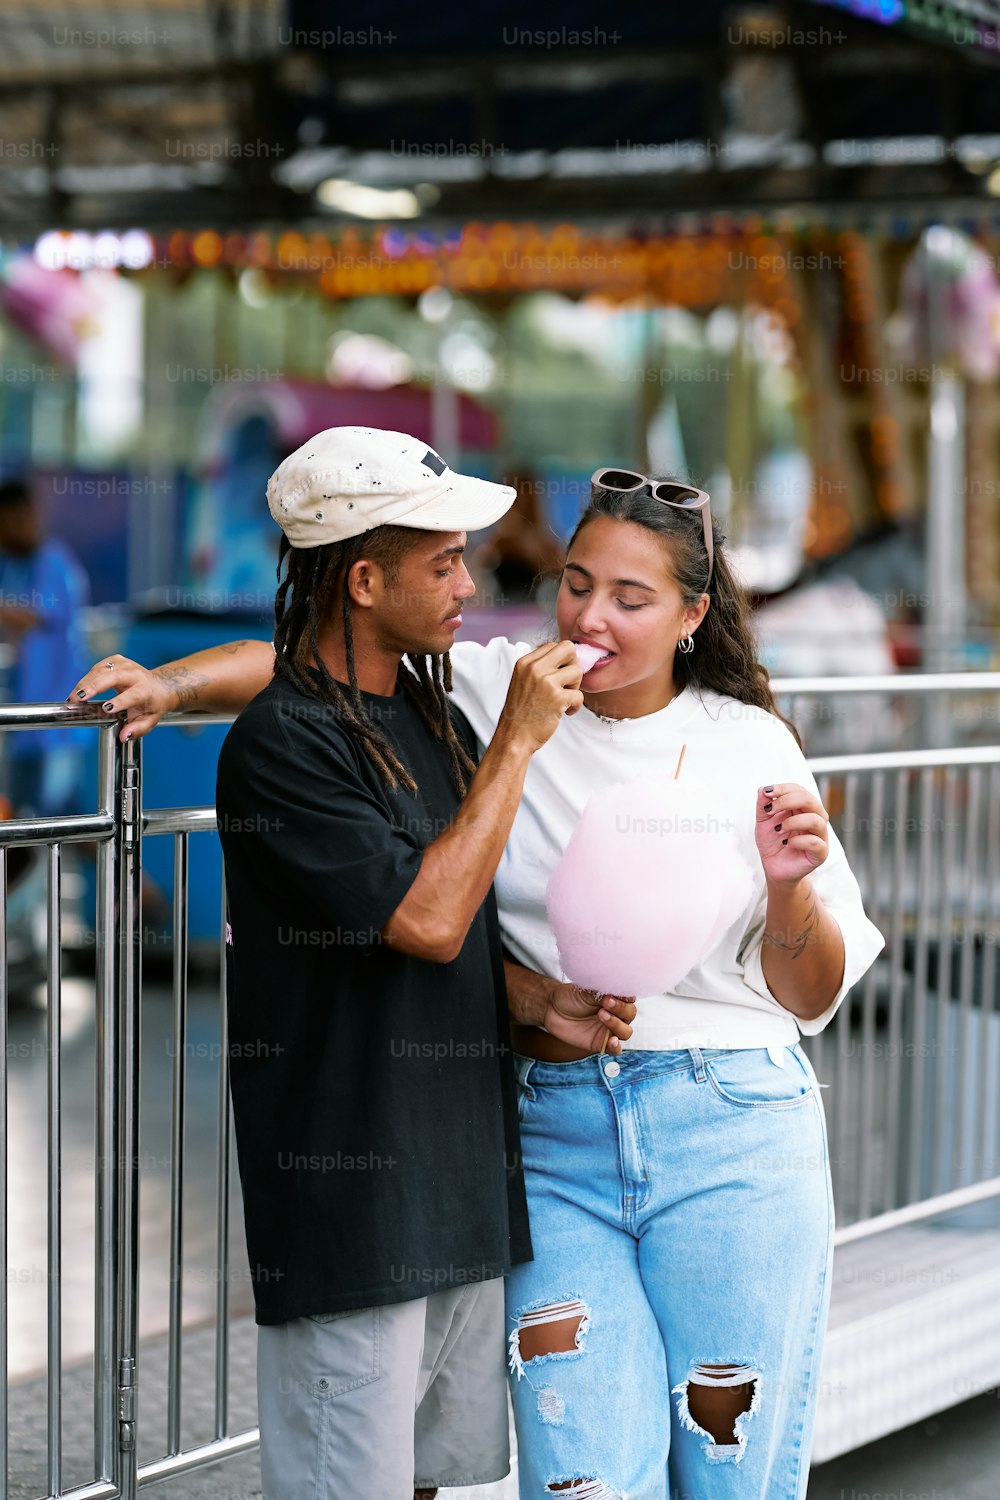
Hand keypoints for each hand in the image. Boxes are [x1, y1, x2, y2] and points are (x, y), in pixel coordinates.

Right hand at [67, 654, 189, 741]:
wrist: (159, 685)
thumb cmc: (152, 704)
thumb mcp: (149, 720)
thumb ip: (137, 729)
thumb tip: (123, 736)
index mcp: (145, 690)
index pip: (132, 695)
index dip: (119, 701)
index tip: (106, 708)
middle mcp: (135, 674)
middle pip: (113, 677)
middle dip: (94, 687)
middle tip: (78, 698)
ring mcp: (125, 664)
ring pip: (101, 671)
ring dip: (85, 684)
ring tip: (73, 698)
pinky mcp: (115, 660)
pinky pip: (97, 668)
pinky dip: (86, 679)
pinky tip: (79, 690)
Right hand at [497, 639, 583, 752]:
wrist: (514, 736)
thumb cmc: (521, 712)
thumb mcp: (522, 681)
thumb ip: (540, 668)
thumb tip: (566, 660)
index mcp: (525, 662)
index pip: (553, 645)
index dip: (561, 660)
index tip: (559, 676)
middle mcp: (535, 668)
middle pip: (569, 649)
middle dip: (572, 665)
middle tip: (567, 682)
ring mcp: (546, 682)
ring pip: (577, 671)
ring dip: (575, 687)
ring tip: (564, 699)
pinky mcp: (557, 698)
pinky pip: (579, 694)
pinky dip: (576, 706)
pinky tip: (565, 712)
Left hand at [543, 982, 635, 1054]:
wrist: (552, 1008)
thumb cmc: (571, 996)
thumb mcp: (586, 990)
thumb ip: (602, 991)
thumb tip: (616, 990)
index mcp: (616, 998)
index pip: (630, 998)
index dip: (626, 996)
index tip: (617, 993)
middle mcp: (616, 1014)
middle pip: (630, 1014)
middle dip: (620, 1008)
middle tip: (606, 1002)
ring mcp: (609, 1030)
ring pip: (625, 1032)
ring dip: (616, 1024)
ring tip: (601, 1015)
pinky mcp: (601, 1044)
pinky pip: (615, 1049)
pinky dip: (616, 1046)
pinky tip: (612, 1040)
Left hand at [755, 782, 830, 886]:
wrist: (774, 867)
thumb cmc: (772, 843)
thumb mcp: (763, 822)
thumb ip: (763, 806)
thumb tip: (762, 789)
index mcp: (803, 808)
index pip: (799, 790)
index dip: (783, 788)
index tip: (766, 792)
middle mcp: (815, 819)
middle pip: (810, 800)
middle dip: (787, 801)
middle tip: (770, 810)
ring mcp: (820, 836)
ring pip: (816, 820)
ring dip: (793, 822)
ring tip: (778, 829)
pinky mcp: (820, 853)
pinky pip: (815, 842)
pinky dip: (798, 840)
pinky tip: (786, 843)